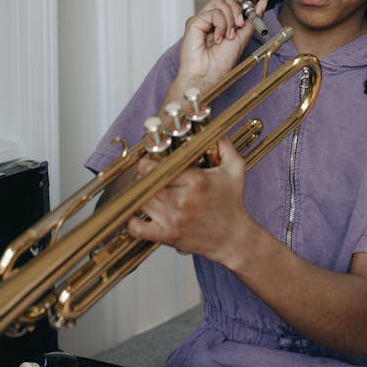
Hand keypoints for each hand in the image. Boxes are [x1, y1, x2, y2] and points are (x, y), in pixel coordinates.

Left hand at [126, 137, 249, 262]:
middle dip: (144, 176)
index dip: (149, 162)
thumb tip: (215, 128)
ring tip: (145, 189)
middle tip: (146, 174)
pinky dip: (132, 221)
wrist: (234, 238)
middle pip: (147, 182)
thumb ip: (225, 145)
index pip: (160, 167)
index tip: (150, 161)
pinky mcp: (168, 236)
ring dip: (139, 194)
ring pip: (141, 201)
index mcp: (195, 181)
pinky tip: (137, 214)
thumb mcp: (235, 169)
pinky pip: (138, 229)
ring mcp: (173, 219)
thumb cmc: (233, 203)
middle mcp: (182, 200)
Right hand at [174, 0, 267, 96]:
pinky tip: (218, 38)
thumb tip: (262, 2)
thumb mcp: (243, 37)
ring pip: (220, 0)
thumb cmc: (221, 62)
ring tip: (230, 34)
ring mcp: (202, 19)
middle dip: (237, 7)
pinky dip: (221, 25)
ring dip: (231, 17)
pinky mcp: (194, 22)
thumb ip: (251, 19)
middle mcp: (211, 18)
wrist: (208, 75)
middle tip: (240, 24)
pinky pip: (213, 12)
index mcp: (222, 21)